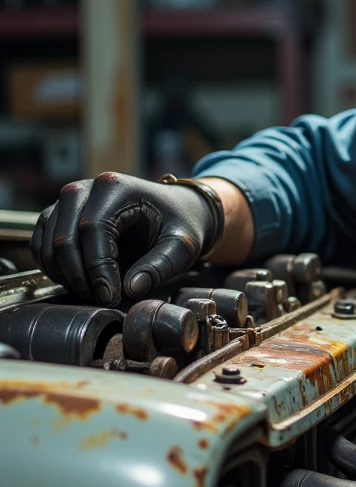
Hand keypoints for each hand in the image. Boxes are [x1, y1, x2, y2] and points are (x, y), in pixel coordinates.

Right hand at [32, 173, 222, 306]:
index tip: (109, 297)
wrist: (175, 211)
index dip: (98, 268)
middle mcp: (85, 188)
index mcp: (115, 187)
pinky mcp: (59, 216)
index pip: (93, 229)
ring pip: (48, 243)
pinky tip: (78, 283)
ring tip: (93, 294)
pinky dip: (54, 269)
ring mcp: (68, 202)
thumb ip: (160, 266)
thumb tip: (130, 289)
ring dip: (65, 276)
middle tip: (100, 300)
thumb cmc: (179, 224)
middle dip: (79, 277)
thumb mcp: (182, 245)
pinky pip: (41, 245)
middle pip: (64, 238)